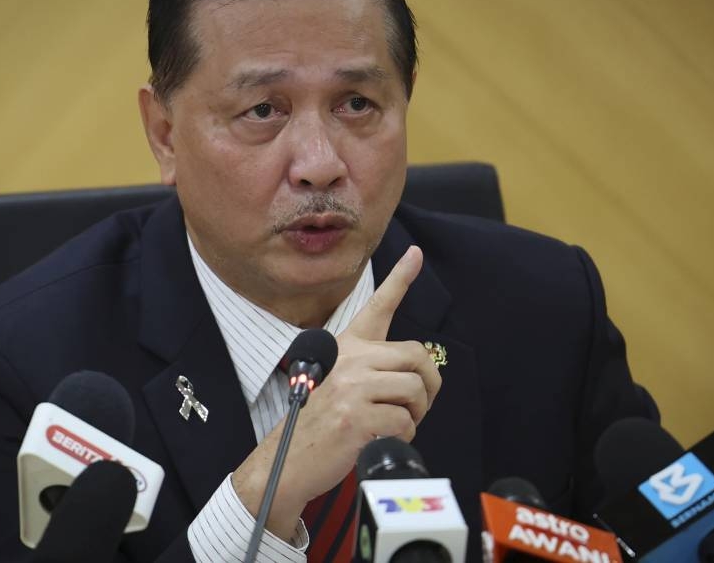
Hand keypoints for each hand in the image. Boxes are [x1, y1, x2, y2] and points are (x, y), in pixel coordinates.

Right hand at [232, 245, 441, 538]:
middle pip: (417, 357)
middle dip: (429, 385)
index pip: (378, 306)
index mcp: (347, 347)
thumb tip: (414, 376)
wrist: (285, 460)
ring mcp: (352, 387)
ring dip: (415, 415)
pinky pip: (405, 422)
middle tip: (418, 405)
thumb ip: (370, 370)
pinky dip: (402, 437)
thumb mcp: (337, 383)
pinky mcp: (356, 416)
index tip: (415, 254)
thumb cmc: (315, 423)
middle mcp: (351, 359)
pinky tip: (380, 439)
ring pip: (416, 391)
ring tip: (393, 425)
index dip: (400, 277)